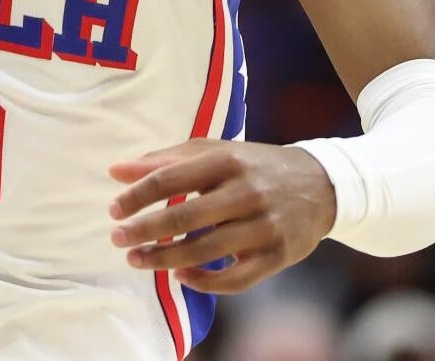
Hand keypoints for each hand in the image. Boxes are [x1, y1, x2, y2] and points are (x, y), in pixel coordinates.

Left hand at [108, 139, 335, 293]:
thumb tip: (115, 171)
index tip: (113, 210)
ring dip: (166, 259)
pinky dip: (205, 281)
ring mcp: (265, 225)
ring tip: (138, 260)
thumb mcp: (215, 152)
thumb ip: (165, 160)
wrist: (322, 184)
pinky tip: (181, 277)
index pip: (171, 178)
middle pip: (185, 215)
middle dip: (145, 230)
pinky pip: (236, 279)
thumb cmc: (253, 167)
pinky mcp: (278, 255)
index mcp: (227, 160)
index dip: (137, 196)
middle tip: (117, 240)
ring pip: (207, 250)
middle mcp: (247, 191)